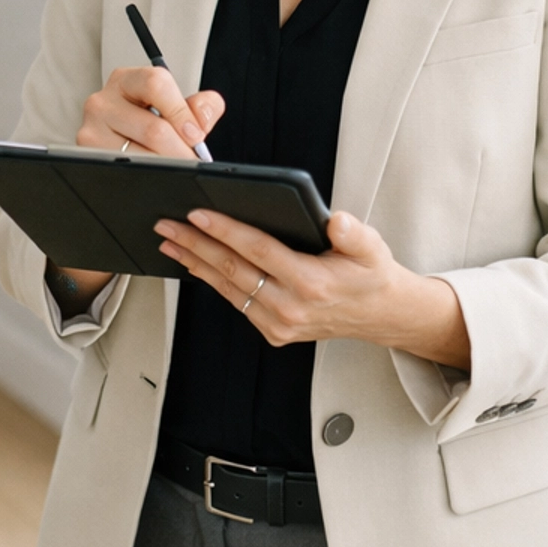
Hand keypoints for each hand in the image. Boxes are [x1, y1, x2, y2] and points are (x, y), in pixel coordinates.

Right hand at [45, 71, 227, 310]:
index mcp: (127, 80)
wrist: (124, 142)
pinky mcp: (86, 157)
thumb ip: (200, 106)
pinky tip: (155, 176)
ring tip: (176, 171)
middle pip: (153, 128)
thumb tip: (203, 118)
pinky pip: (124, 172)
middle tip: (193, 163)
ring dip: (167, 168)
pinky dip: (147, 178)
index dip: (181, 110)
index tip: (196, 134)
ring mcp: (90, 131)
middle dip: (180, 151)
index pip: (155, 83)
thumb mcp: (177, 108)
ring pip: (140, 155)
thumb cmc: (151, 123)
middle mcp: (102, 102)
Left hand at [154, 206, 470, 367]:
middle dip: (195, 244)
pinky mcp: (274, 333)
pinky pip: (236, 302)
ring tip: (170, 242)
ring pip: (228, 288)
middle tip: (167, 224)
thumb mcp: (372, 248)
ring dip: (195, 264)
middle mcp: (291, 308)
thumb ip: (354, 234)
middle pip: (232, 269)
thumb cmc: (370, 274)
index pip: (258, 250)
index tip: (197, 213)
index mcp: (311, 283)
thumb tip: (337, 221)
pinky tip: (196, 264)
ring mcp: (280, 324)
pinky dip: (213, 281)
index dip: (225, 230)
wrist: (380, 315)